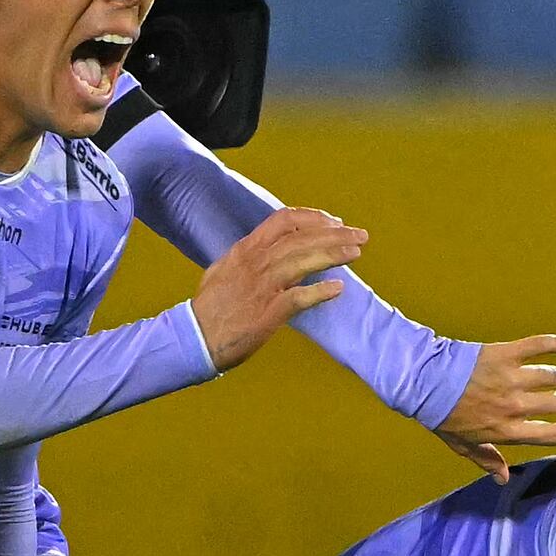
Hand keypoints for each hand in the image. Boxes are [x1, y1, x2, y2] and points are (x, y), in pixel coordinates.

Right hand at [188, 205, 367, 366]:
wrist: (194, 337)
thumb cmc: (209, 308)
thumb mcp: (223, 270)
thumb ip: (247, 257)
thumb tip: (266, 249)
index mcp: (246, 250)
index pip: (284, 220)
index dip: (313, 218)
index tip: (334, 222)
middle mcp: (255, 262)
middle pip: (302, 237)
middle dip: (335, 234)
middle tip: (360, 235)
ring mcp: (262, 287)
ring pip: (303, 260)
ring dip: (333, 254)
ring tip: (356, 253)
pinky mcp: (267, 313)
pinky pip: (299, 297)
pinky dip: (320, 292)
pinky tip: (337, 289)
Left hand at [435, 332, 555, 476]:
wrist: (425, 382)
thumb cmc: (442, 416)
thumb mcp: (462, 444)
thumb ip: (486, 459)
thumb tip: (503, 479)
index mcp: (506, 429)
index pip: (548, 434)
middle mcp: (514, 406)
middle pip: (555, 402)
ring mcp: (511, 378)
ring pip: (549, 376)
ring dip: (555, 376)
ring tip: (554, 376)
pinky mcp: (506, 354)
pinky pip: (539, 346)